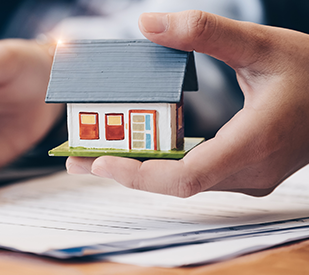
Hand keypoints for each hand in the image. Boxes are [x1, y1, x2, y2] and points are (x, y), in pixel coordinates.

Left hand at [67, 10, 308, 196]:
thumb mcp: (263, 45)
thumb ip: (207, 33)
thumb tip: (149, 23)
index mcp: (251, 145)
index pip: (184, 178)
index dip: (138, 175)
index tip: (98, 162)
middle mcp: (247, 172)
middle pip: (173, 184)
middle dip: (124, 171)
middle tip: (78, 157)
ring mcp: (247, 178)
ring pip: (183, 183)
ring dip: (140, 170)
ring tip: (97, 154)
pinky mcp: (245, 173)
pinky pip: (195, 176)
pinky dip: (163, 165)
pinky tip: (138, 151)